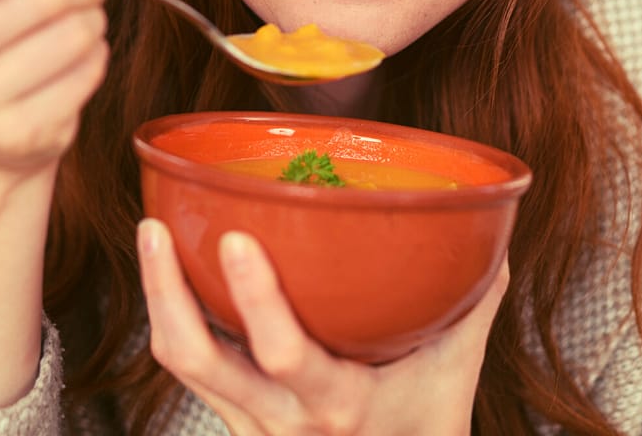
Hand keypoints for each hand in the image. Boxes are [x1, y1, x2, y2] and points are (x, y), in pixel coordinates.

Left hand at [138, 219, 507, 435]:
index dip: (257, 299)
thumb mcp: (452, 376)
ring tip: (152, 233)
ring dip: (158, 296)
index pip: (286, 356)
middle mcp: (279, 420)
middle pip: (200, 361)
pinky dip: (172, 314)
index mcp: (337, 406)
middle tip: (154, 225)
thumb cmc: (421, 432)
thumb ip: (471, 303)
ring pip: (181, 362)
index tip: (236, 238)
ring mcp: (245, 422)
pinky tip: (169, 270)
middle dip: (167, 292)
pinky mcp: (229, 416)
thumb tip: (489, 232)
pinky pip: (188, 365)